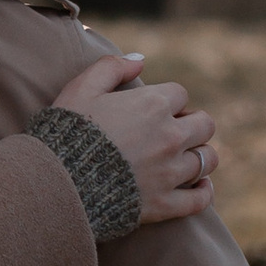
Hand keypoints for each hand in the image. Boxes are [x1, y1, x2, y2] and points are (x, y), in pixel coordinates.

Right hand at [52, 55, 218, 221]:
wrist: (57, 181)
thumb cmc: (66, 130)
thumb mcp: (82, 88)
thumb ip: (111, 67)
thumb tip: (140, 60)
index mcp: (152, 105)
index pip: (179, 94)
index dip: (167, 99)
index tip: (153, 109)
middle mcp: (169, 137)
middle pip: (205, 124)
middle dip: (192, 123)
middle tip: (173, 131)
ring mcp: (170, 173)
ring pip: (207, 159)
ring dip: (200, 154)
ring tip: (186, 157)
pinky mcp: (165, 204)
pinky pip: (200, 199)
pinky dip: (203, 191)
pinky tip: (200, 185)